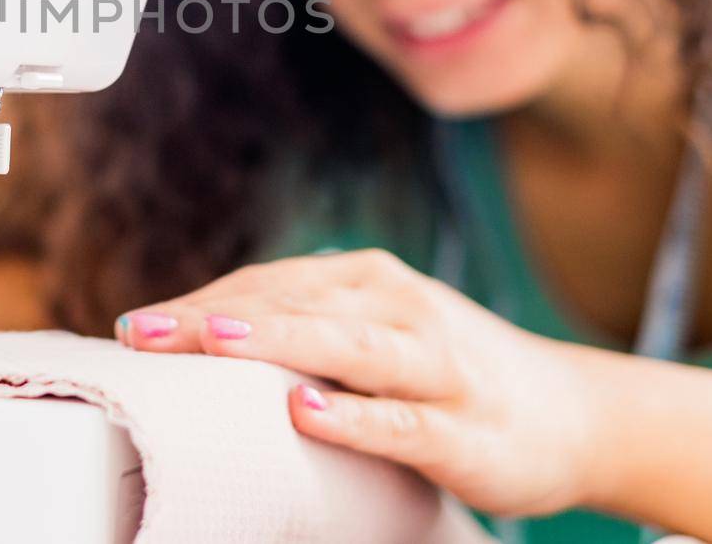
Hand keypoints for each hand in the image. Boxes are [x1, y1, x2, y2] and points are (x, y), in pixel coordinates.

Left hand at [116, 249, 601, 516]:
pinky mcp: (463, 427)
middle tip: (143, 332)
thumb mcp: (374, 338)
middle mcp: (398, 307)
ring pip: (347, 347)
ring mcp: (435, 364)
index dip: (199, 302)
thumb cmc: (449, 375)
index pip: (268, 284)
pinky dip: (353, 415)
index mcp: (367, 283)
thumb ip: (305, 331)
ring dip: (277, 339)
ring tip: (214, 341)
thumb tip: (203, 341)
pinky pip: (402, 419)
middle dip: (213, 317)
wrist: (575, 416)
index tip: (136, 326)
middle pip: (294, 305)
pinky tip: (305, 412)